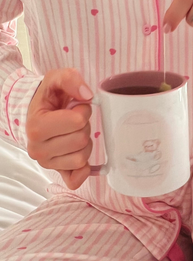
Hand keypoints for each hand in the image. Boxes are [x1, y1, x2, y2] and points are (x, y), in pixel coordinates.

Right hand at [26, 69, 93, 189]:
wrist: (37, 112)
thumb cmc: (48, 98)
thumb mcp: (55, 79)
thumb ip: (70, 79)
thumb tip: (87, 95)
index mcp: (36, 127)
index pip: (77, 121)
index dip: (83, 110)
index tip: (75, 107)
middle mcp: (38, 149)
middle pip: (81, 140)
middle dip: (84, 126)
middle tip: (75, 120)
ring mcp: (47, 163)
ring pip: (82, 158)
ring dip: (85, 143)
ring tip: (74, 133)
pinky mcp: (57, 172)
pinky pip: (75, 181)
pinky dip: (83, 170)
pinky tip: (82, 156)